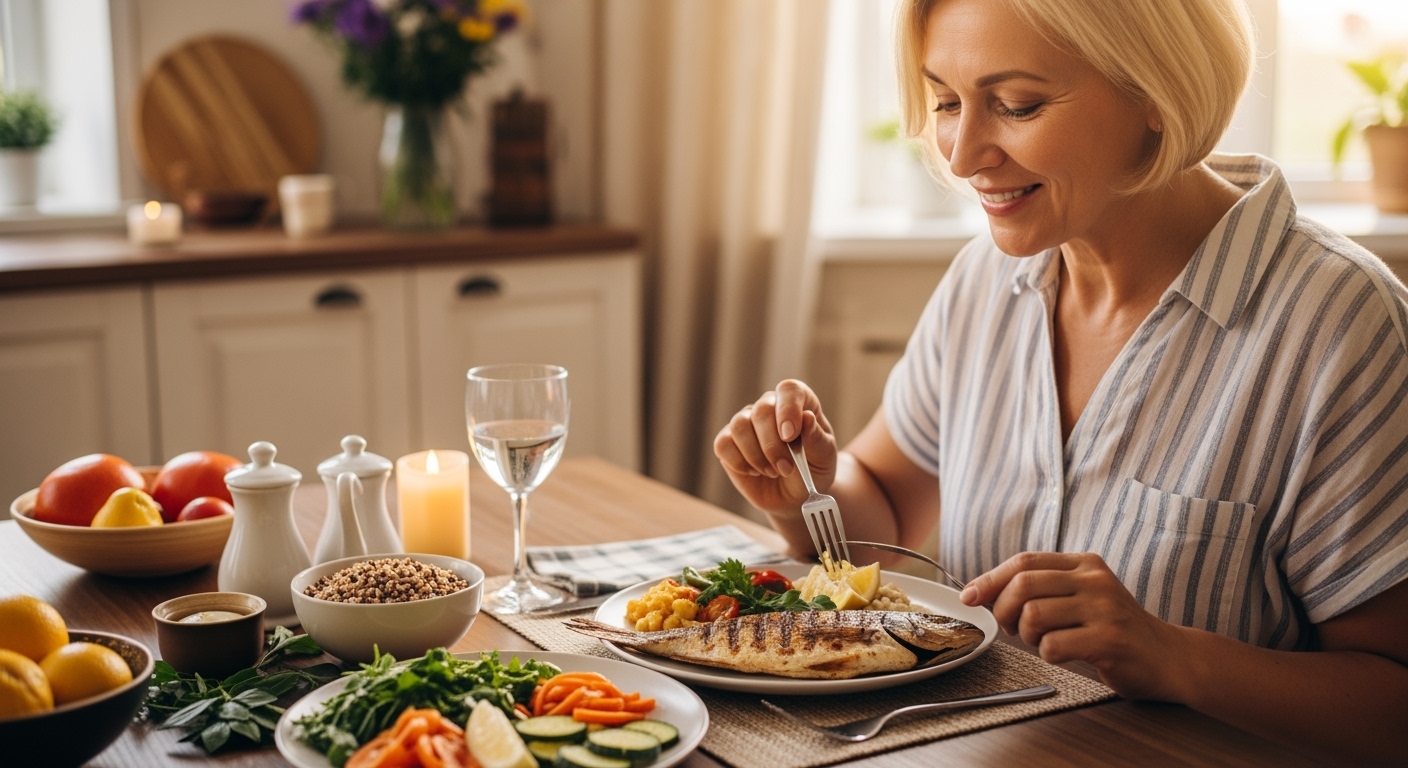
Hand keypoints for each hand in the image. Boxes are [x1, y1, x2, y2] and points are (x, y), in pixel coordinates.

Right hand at [712, 380, 837, 514]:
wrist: (796, 493)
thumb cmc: (813, 469)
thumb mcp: (823, 455)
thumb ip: (816, 437)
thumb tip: (806, 418)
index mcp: (798, 401)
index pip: (788, 390)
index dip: (788, 410)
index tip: (790, 437)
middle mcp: (769, 406)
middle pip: (761, 410)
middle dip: (773, 445)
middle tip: (786, 468)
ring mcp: (747, 422)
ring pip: (739, 426)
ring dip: (756, 455)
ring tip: (773, 472)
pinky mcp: (728, 441)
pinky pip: (723, 444)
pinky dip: (739, 462)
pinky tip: (754, 472)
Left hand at [960, 551, 1189, 701]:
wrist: (1170, 658)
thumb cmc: (1115, 629)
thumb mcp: (1083, 596)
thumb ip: (1043, 588)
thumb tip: (984, 592)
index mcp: (1084, 564)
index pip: (1024, 562)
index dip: (990, 579)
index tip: (970, 596)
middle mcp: (1094, 580)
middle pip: (1023, 584)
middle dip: (1002, 609)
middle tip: (1009, 628)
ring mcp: (1104, 609)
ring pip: (1034, 615)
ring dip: (1025, 634)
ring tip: (1040, 641)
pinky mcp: (1109, 639)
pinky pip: (1054, 645)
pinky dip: (1047, 654)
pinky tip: (1062, 654)